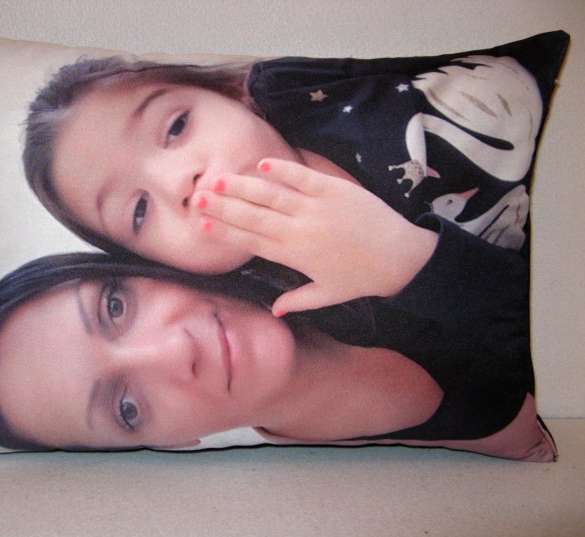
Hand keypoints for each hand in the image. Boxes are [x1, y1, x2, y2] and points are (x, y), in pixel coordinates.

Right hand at [192, 158, 437, 314]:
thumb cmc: (362, 279)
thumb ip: (297, 301)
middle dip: (223, 205)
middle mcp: (299, 231)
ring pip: (271, 195)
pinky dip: (283, 169)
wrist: (400, 258)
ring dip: (243, 186)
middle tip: (197, 196)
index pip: (251, 240)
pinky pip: (303, 177)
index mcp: (294, 256)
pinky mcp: (334, 190)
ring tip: (218, 178)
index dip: (225, 230)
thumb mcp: (327, 295)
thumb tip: (274, 311)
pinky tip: (262, 164)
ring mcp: (316, 208)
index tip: (202, 222)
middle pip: (253, 216)